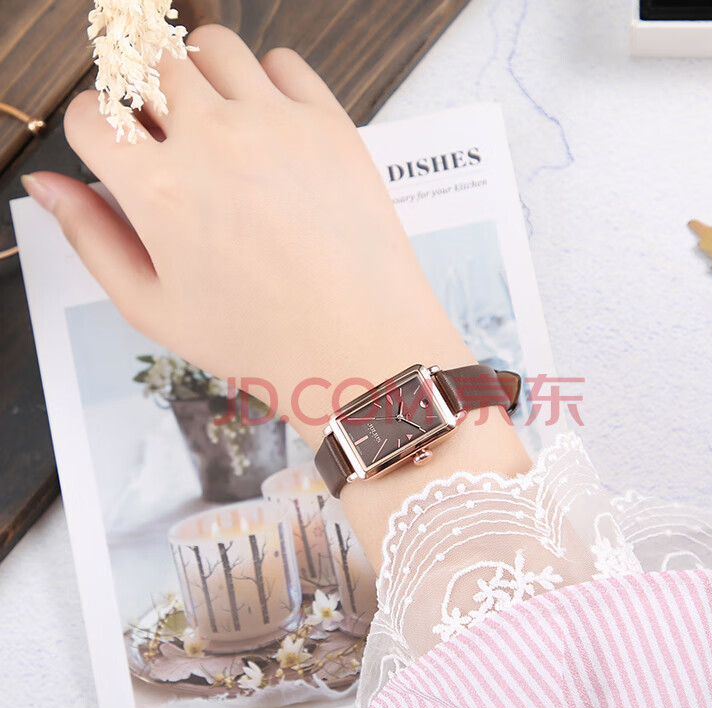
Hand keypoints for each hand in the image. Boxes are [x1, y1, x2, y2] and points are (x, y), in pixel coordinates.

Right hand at [22, 24, 531, 568]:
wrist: (359, 349)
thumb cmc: (263, 341)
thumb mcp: (155, 309)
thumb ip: (91, 239)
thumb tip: (45, 186)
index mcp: (159, 192)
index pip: (91, 113)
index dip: (95, 132)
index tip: (117, 151)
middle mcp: (214, 142)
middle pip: (146, 63)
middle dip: (143, 94)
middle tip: (168, 138)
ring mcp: (277, 126)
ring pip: (211, 47)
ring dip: (200, 74)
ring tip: (216, 123)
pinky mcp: (331, 125)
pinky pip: (285, 63)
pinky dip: (268, 81)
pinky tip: (270, 126)